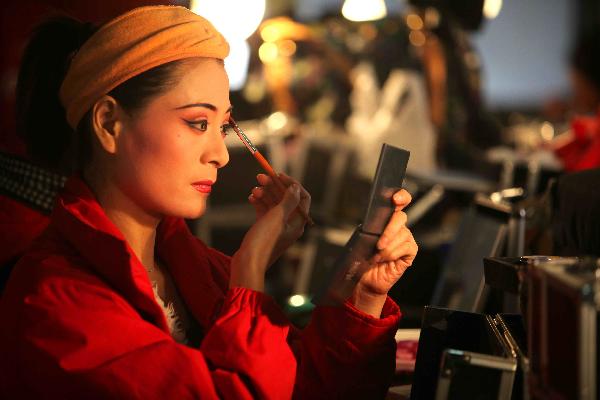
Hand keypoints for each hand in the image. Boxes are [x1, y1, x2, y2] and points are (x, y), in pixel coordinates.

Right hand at [248, 173, 310, 264]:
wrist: (247, 262)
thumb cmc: (264, 241)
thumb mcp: (278, 217)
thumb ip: (289, 200)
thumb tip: (296, 187)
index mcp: (298, 222)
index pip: (302, 197)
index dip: (292, 184)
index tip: (279, 175)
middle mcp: (290, 224)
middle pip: (285, 199)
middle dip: (274, 186)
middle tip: (260, 176)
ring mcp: (277, 227)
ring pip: (273, 204)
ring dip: (264, 193)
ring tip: (254, 188)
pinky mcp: (265, 229)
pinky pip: (264, 211)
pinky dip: (258, 203)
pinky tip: (251, 198)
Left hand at [351, 189, 417, 316]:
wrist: (364, 278)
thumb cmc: (362, 257)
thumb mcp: (363, 237)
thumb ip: (371, 227)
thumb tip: (375, 222)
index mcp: (386, 218)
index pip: (399, 200)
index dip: (401, 196)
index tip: (395, 199)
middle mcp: (398, 226)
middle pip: (400, 218)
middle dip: (389, 231)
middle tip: (378, 245)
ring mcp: (406, 237)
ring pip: (401, 235)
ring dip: (386, 248)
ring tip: (376, 257)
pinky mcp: (410, 250)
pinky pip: (405, 247)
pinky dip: (392, 254)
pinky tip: (385, 260)